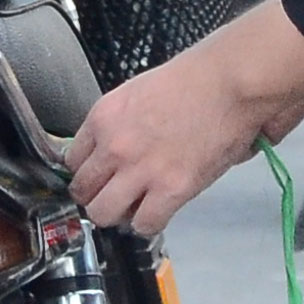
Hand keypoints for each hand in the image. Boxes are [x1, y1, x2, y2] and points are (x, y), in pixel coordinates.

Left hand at [65, 0, 303, 235]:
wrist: (230, 82)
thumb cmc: (195, 79)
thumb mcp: (139, 92)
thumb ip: (121, 123)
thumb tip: (114, 149)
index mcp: (104, 117)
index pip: (72, 159)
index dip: (87, 172)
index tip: (96, 178)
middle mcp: (115, 145)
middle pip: (83, 190)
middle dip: (96, 197)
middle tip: (112, 198)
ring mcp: (141, 170)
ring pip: (103, 213)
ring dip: (116, 215)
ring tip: (132, 209)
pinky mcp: (171, 189)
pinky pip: (144, 224)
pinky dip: (148, 224)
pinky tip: (156, 213)